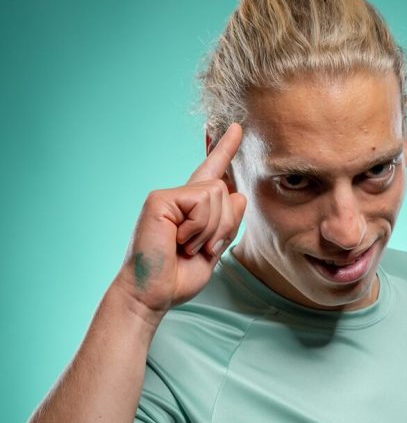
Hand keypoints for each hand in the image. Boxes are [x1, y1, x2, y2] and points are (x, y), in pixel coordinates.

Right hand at [114, 123, 245, 319]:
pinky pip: (201, 201)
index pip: (211, 173)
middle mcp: (180, 198)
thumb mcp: (213, 250)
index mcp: (192, 209)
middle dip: (225, 226)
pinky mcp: (160, 199)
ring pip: (217, 194)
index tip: (235, 128)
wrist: (151, 295)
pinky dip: (198, 227)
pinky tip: (179, 240)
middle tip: (202, 250)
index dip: (224, 150)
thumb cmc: (177, 277)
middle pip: (226, 191)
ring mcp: (167, 196)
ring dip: (211, 229)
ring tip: (187, 246)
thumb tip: (238, 194)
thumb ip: (227, 223)